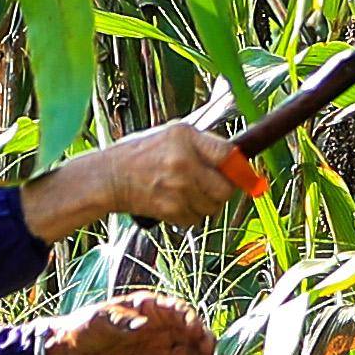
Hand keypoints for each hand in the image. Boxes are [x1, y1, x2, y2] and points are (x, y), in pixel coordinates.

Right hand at [20, 116, 264, 241]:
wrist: (108, 178)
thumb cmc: (141, 154)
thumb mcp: (171, 135)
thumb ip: (203, 145)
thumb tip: (239, 161)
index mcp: (185, 137)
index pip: (229, 155)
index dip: (242, 169)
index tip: (246, 176)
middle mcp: (183, 161)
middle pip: (225, 187)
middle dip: (223, 191)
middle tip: (212, 186)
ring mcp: (176, 187)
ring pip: (212, 206)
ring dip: (205, 204)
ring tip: (186, 193)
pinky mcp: (169, 209)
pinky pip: (195, 218)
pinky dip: (189, 215)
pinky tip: (174, 203)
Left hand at [39, 293, 216, 354]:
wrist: (72, 353)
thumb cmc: (87, 327)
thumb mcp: (100, 319)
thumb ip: (122, 322)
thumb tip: (144, 325)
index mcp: (150, 309)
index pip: (177, 310)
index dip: (190, 318)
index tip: (196, 328)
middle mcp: (161, 329)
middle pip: (190, 332)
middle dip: (203, 339)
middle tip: (209, 350)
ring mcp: (159, 351)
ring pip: (188, 354)